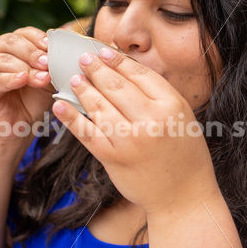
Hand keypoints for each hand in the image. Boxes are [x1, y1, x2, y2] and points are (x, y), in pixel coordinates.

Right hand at [0, 26, 53, 140]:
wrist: (18, 128)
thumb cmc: (32, 101)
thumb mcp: (48, 80)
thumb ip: (53, 65)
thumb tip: (66, 50)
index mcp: (11, 46)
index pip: (23, 33)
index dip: (38, 38)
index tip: (52, 47)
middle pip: (12, 42)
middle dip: (32, 52)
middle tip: (47, 63)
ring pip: (4, 59)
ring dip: (26, 67)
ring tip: (42, 78)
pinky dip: (11, 78)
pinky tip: (23, 80)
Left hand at [51, 48, 218, 214]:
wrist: (183, 196)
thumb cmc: (185, 156)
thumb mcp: (183, 118)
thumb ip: (158, 97)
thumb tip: (126, 73)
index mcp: (171, 106)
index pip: (139, 74)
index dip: (118, 61)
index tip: (104, 51)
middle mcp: (150, 121)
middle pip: (116, 86)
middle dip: (96, 69)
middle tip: (83, 59)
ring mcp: (130, 140)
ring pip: (99, 106)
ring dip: (82, 89)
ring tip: (74, 78)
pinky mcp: (114, 158)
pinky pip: (88, 133)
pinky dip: (71, 118)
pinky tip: (60, 105)